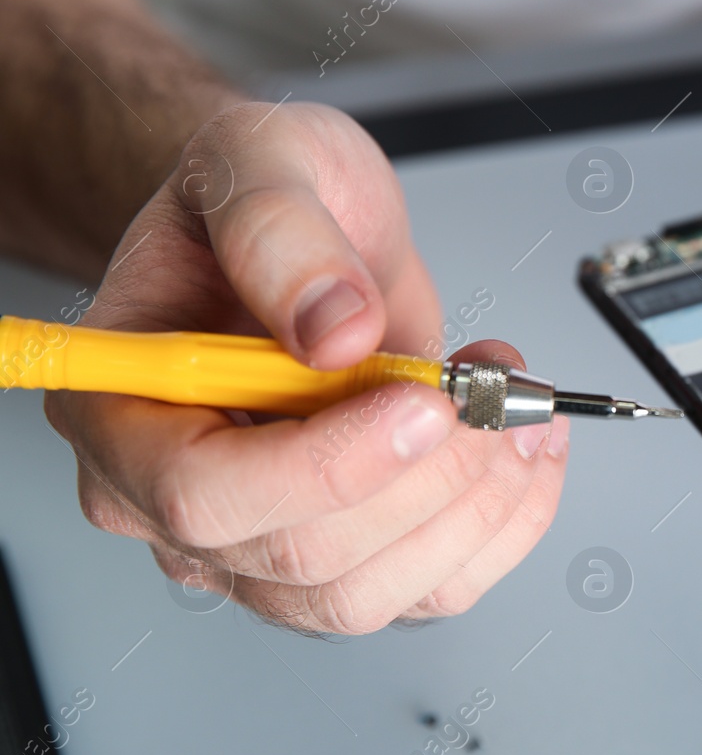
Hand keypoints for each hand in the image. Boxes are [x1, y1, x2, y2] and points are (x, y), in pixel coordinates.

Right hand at [44, 102, 567, 632]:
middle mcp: (175, 502)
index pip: (203, 494)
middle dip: (427, 478)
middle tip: (488, 386)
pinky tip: (526, 447)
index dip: (327, 465)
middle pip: (303, 560)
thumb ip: (279, 233)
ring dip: (475, 505)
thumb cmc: (259, 199)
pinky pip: (432, 589)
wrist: (307, 232)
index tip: (424, 400)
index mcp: (122, 410)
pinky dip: (503, 524)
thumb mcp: (257, 160)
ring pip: (371, 594)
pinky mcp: (347, 556)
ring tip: (516, 403)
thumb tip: (336, 328)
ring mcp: (259, 546)